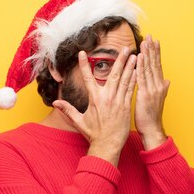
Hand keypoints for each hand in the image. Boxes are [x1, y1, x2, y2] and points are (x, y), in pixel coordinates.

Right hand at [52, 47, 137, 165]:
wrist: (107, 145)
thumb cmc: (94, 134)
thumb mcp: (79, 121)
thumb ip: (68, 110)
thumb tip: (55, 102)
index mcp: (94, 99)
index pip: (87, 78)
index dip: (84, 65)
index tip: (83, 53)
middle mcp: (107, 98)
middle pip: (113, 74)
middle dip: (118, 60)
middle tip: (123, 48)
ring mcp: (118, 101)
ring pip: (124, 80)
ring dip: (129, 66)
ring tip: (133, 54)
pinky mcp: (126, 106)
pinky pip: (131, 89)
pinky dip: (134, 79)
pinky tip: (138, 70)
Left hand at [135, 35, 169, 149]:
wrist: (151, 129)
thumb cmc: (151, 117)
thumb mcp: (157, 100)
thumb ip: (162, 89)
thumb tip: (167, 81)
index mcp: (159, 86)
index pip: (158, 66)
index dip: (156, 53)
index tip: (155, 41)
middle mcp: (158, 86)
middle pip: (155, 64)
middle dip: (152, 49)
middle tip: (150, 36)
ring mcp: (152, 90)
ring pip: (149, 68)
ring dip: (147, 54)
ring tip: (145, 42)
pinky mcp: (145, 94)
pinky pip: (142, 78)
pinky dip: (140, 66)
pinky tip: (138, 57)